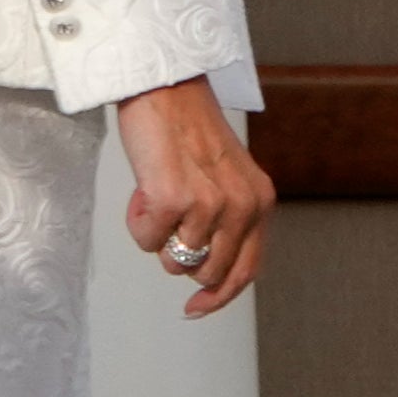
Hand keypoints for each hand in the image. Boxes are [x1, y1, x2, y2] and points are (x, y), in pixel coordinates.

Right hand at [115, 76, 273, 317]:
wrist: (165, 89)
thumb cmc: (188, 131)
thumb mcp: (227, 179)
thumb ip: (228, 223)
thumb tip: (203, 276)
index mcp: (260, 200)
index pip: (247, 269)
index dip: (220, 296)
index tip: (196, 307)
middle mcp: (242, 205)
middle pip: (206, 271)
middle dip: (179, 254)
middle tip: (170, 215)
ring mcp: (209, 204)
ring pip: (172, 259)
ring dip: (156, 233)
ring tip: (159, 192)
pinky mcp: (174, 201)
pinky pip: (146, 241)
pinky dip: (137, 220)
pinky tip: (145, 187)